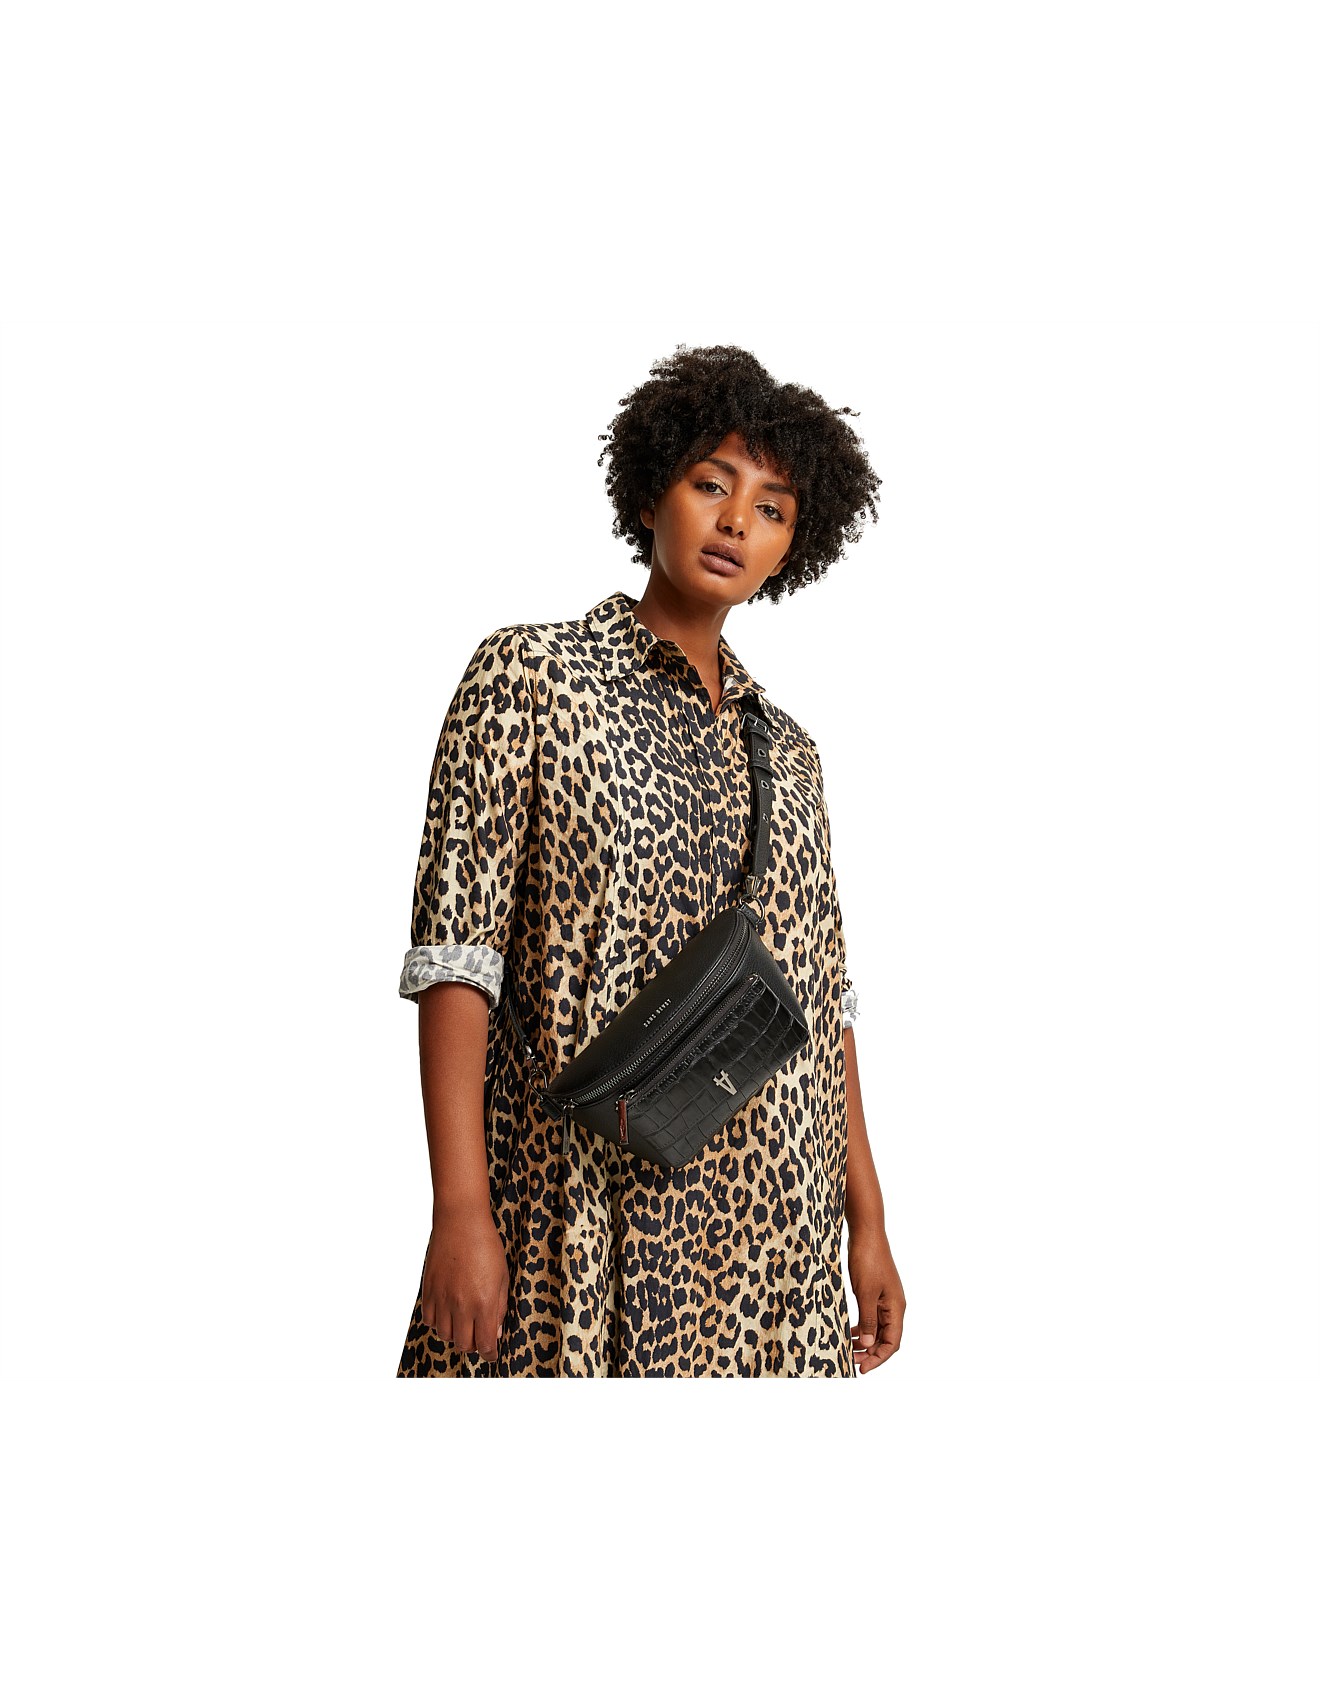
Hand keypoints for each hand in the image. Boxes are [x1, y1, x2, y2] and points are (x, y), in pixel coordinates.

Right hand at [421, 1201, 509, 1364]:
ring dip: (455, 1334)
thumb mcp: (502, 1277)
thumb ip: (499, 1307)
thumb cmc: (486, 1246)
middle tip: (479, 1335)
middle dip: (474, 1344)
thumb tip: (494, 1331)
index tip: (491, 1354)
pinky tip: (448, 1312)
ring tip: (464, 1322)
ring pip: (445, 1335)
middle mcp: (461, 1306)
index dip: (489, 1353)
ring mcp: (442, 1299)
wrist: (461, 1222)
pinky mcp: (429, 1290)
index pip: (484, 1344)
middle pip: (463, 1344)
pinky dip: (439, 1322)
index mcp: (483, 1303)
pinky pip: (430, 1320)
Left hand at [848, 1226, 905, 1373]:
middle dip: (871, 1354)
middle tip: (852, 1363)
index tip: (862, 1369)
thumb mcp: (865, 1292)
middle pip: (887, 1339)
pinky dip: (864, 1328)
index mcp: (896, 1308)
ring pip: (879, 1329)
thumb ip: (868, 1319)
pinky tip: (851, 1332)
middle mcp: (894, 1306)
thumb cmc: (867, 1260)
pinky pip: (873, 1317)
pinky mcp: (876, 1293)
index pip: (892, 1343)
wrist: (866, 1233)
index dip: (878, 1359)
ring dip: (867, 1342)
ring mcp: (886, 1299)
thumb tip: (869, 1345)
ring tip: (850, 1351)